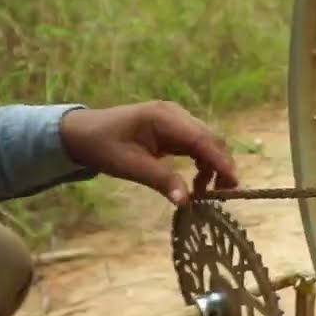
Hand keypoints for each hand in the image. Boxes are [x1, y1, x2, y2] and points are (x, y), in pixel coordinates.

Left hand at [59, 101, 238, 204]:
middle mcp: (175, 114)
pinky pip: (197, 144)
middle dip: (221, 166)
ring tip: (205, 193)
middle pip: (211, 139)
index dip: (221, 162)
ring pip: (207, 143)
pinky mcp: (174, 128)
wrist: (82, 132)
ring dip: (212, 166)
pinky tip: (196, 181)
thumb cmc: (102, 146)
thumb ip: (160, 180)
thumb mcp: (129, 166)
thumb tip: (186, 201)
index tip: (233, 184)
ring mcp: (176, 119)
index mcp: (163, 118)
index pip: (202, 139)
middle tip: (223, 195)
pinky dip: (202, 163)